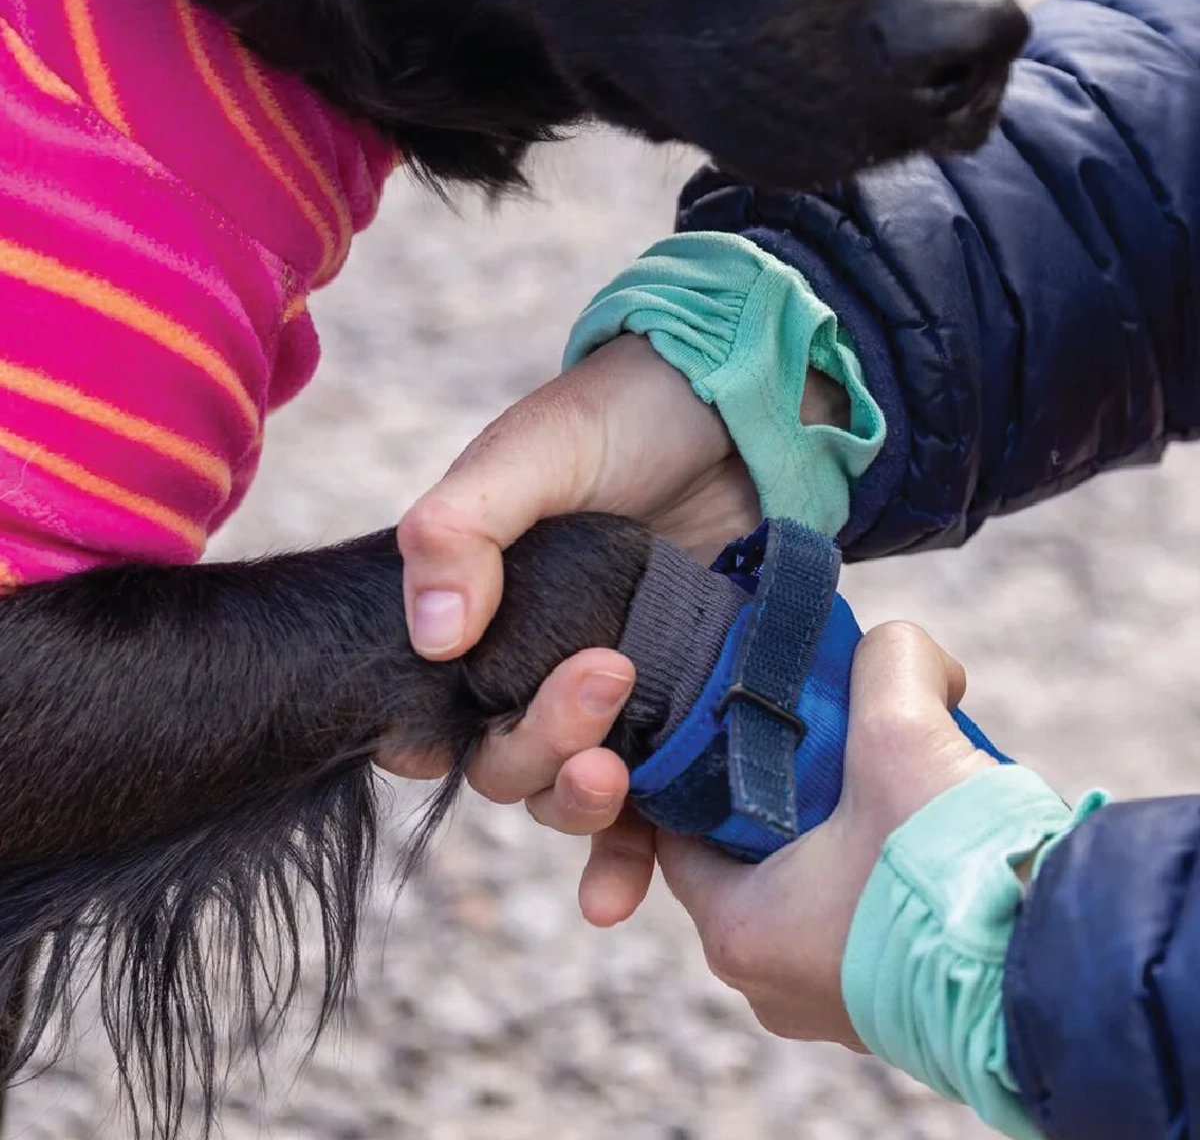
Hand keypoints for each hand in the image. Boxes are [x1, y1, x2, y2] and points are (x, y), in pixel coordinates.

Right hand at [385, 334, 846, 926]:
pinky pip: (645, 800)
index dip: (426, 736)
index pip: (425, 706)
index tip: (444, 733)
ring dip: (580, 808)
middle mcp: (530, 664)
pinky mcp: (673, 710)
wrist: (736, 413)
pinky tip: (619, 897)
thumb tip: (432, 636)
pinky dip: (629, 852)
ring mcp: (606, 694)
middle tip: (600, 682)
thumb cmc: (618, 416)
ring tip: (615, 778)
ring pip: (566, 790)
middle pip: (503, 759)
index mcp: (478, 612)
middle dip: (538, 747)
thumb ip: (465, 528)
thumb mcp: (530, 454)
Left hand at [657, 622, 996, 1046]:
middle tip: (823, 744)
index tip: (740, 720)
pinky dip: (875, 877)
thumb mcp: (906, 734)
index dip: (704, 764)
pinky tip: (917, 837)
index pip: (681, 827)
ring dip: (836, 834)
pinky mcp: (890, 1010)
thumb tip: (900, 649)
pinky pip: (857, 922)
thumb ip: (888, 661)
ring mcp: (829, 1003)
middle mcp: (770, 982)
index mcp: (738, 930)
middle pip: (746, 855)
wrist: (1064, 977)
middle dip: (781, 794)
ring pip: (806, 888)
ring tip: (879, 785)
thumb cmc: (959, 876)